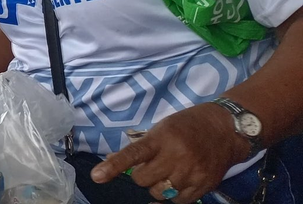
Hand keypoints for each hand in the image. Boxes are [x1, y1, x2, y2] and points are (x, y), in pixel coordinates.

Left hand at [91, 102, 247, 202]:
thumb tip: (114, 162)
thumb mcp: (162, 128)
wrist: (225, 130)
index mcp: (162, 138)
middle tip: (152, 166)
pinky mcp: (204, 186)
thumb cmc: (188, 125)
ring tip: (168, 172)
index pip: (133, 155)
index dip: (114, 166)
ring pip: (159, 193)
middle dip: (142, 176)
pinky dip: (173, 194)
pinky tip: (179, 181)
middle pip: (143, 180)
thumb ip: (143, 146)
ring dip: (157, 186)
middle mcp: (176, 157)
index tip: (97, 176)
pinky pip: (178, 200)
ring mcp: (191, 173)